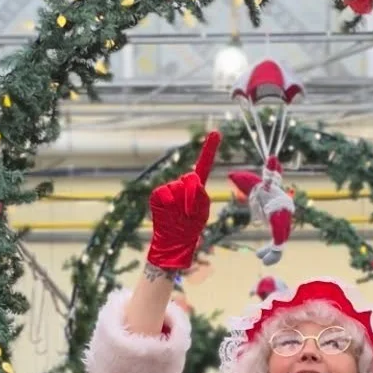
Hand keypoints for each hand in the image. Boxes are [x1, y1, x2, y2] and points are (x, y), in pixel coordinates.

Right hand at [147, 131, 219, 272]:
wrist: (174, 241)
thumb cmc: (190, 228)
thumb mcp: (202, 213)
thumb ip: (201, 196)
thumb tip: (193, 181)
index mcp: (196, 187)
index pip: (203, 165)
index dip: (209, 149)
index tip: (215, 132)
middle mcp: (182, 184)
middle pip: (190, 179)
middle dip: (192, 197)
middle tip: (189, 213)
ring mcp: (169, 188)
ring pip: (177, 188)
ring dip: (180, 204)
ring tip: (179, 216)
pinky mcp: (157, 195)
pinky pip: (164, 193)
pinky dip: (168, 203)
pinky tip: (169, 212)